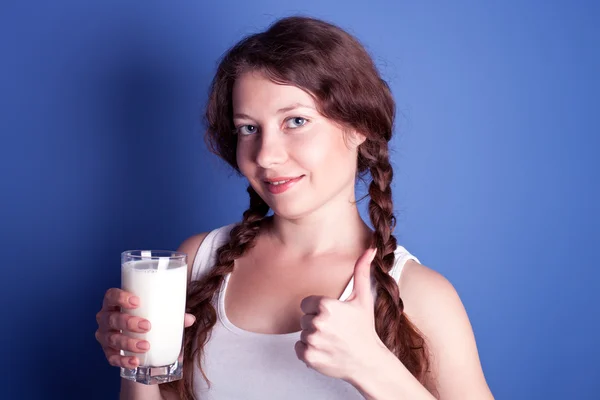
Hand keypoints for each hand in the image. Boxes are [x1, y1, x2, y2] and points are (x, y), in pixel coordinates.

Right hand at [95, 288, 195, 368]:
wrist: (135, 338)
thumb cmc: (144, 317)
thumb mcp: (155, 313)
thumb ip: (171, 314)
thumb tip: (190, 319)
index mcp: (114, 303)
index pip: (111, 296)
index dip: (120, 297)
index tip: (137, 301)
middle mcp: (106, 318)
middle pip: (112, 318)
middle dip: (129, 322)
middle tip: (147, 326)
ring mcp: (105, 336)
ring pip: (112, 339)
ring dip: (128, 342)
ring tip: (146, 346)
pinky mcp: (108, 352)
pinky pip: (112, 358)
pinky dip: (124, 360)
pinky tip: (135, 362)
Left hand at [295, 248, 385, 380]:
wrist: (368, 362)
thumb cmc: (364, 329)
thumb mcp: (363, 298)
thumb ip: (361, 271)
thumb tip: (370, 249)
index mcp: (326, 306)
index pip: (306, 303)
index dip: (318, 309)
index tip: (333, 316)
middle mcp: (318, 323)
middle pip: (304, 318)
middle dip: (316, 323)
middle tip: (335, 330)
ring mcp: (312, 341)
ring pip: (302, 333)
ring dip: (313, 338)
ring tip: (331, 341)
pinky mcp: (309, 357)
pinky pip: (299, 349)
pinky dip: (309, 352)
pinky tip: (325, 351)